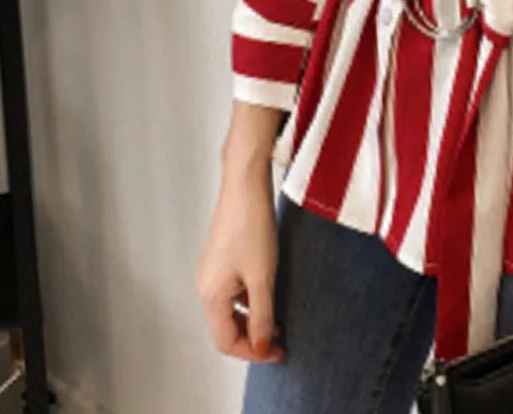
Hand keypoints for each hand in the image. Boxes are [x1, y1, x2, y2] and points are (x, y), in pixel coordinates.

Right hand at [197, 139, 283, 363]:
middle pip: (225, 327)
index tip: (278, 352)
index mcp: (210, 294)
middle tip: (281, 340)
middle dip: (252, 338)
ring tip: (279, 319)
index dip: (252, 352)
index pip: (226, 341)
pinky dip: (249, 300)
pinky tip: (269, 293)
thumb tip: (262, 346)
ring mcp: (212, 270)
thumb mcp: (263, 276)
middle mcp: (205, 285)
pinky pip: (232, 290)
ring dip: (252, 318)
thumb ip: (262, 315)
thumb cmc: (251, 225)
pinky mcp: (221, 257)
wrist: (245, 185)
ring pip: (229, 309)